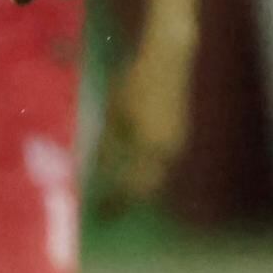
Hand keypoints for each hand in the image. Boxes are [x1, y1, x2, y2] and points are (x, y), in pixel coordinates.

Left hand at [96, 31, 195, 209]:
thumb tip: (96, 176)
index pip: (132, 187)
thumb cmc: (135, 82)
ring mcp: (176, 141)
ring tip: (116, 194)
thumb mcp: (114, 114)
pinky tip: (130, 168)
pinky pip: (160, 162)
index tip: (97, 215)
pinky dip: (144, 171)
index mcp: (154, 148)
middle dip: (127, 199)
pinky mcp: (177, 132)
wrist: (168, 57)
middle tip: (106, 211)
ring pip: (156, 174)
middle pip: (147, 186)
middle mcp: (170, 151)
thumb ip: (107, 147)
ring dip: (136, 187)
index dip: (114, 202)